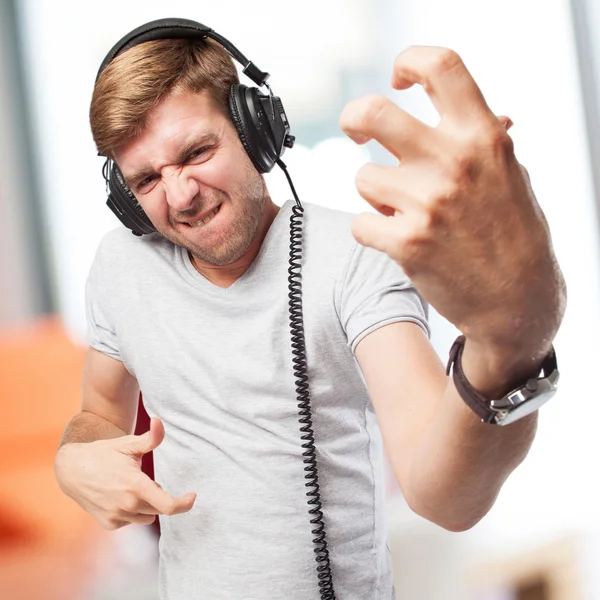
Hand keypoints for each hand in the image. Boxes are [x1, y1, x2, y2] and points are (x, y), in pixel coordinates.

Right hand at [55, 418, 195, 529]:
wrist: (72, 469)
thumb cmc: (104, 453)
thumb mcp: (128, 444)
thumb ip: (151, 437)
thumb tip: (160, 422)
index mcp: (136, 486)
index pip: (168, 506)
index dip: (184, 504)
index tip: (193, 496)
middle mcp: (127, 505)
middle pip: (158, 508)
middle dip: (158, 496)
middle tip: (143, 479)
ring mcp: (117, 517)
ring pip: (146, 517)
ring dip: (146, 505)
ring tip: (130, 487)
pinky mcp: (109, 524)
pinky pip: (131, 520)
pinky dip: (132, 511)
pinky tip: (119, 496)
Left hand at [340, 46, 564, 353]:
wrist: (517, 298)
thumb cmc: (514, 234)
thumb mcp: (509, 174)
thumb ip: (484, 141)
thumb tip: (480, 111)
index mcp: (482, 136)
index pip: (440, 66)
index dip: (410, 61)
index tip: (399, 78)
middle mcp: (453, 162)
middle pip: (373, 112)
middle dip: (353, 117)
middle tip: (354, 130)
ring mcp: (427, 203)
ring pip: (363, 178)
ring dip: (375, 194)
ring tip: (403, 211)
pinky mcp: (406, 242)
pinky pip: (361, 223)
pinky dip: (372, 231)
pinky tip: (397, 239)